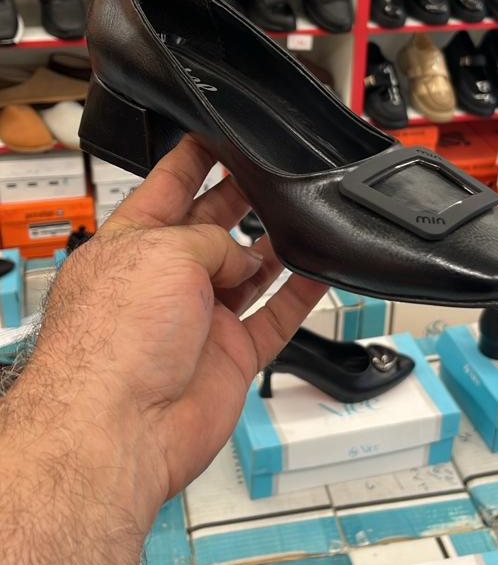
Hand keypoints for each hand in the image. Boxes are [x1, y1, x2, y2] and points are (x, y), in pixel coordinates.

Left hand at [35, 135, 326, 515]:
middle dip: (242, 202)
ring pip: (249, 274)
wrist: (121, 429)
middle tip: (274, 179)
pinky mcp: (229, 358)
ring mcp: (198, 321)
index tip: (220, 136)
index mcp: (132, 247)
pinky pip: (275, 319)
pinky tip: (320, 270)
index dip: (194, 160)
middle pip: (212, 230)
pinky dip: (300, 296)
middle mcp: (165, 283)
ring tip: (306, 221)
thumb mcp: (162, 255)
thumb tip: (246, 256)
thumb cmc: (110, 344)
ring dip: (277, 249)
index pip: (166, 189)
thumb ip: (212, 241)